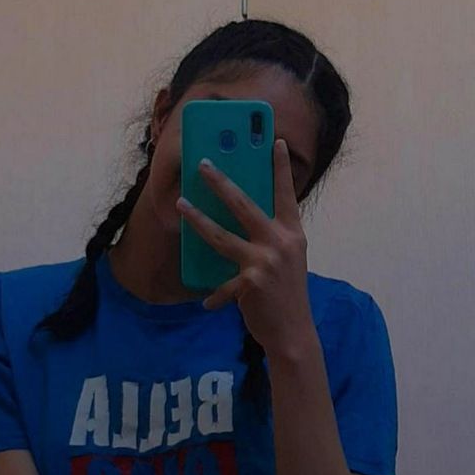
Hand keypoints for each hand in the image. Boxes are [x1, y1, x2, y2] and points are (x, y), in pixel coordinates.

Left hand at [175, 139, 313, 357]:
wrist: (293, 332)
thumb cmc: (287, 293)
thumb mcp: (287, 260)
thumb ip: (270, 238)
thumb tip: (242, 220)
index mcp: (292, 233)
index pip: (285, 194)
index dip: (280, 168)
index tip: (276, 142)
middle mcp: (280, 242)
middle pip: (244, 205)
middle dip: (221, 183)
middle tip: (203, 165)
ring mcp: (265, 261)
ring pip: (222, 235)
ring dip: (198, 220)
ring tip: (181, 205)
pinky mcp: (250, 282)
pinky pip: (222, 284)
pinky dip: (214, 295)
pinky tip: (206, 304)